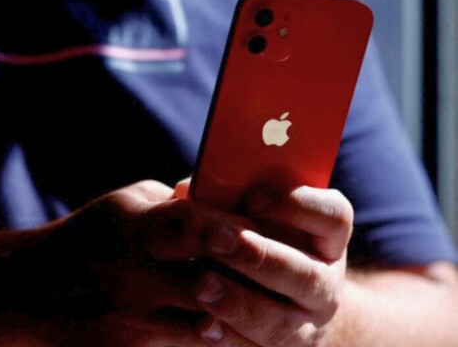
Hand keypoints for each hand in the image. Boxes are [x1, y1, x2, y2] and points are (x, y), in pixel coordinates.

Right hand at [23, 180, 256, 345]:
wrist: (31, 290)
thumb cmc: (87, 238)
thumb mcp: (123, 206)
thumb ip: (172, 203)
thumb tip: (222, 198)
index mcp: (132, 226)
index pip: (192, 222)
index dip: (232, 227)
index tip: (265, 230)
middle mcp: (131, 271)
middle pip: (208, 276)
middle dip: (249, 276)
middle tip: (284, 274)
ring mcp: (129, 313)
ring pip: (206, 318)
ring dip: (240, 313)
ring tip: (269, 304)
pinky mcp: (127, 346)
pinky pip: (187, 344)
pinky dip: (215, 337)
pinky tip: (233, 327)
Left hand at [175, 180, 353, 345]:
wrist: (286, 304)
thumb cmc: (258, 242)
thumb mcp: (256, 217)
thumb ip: (228, 200)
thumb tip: (188, 190)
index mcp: (326, 239)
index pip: (333, 217)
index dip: (298, 206)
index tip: (253, 196)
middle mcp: (325, 283)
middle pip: (305, 274)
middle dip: (259, 257)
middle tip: (216, 239)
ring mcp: (308, 324)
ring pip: (283, 323)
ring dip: (240, 304)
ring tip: (202, 286)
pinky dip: (231, 340)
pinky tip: (204, 326)